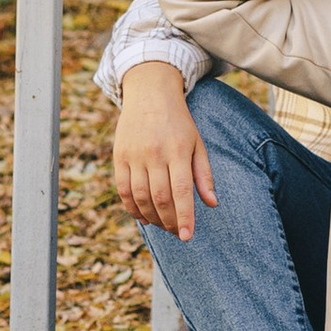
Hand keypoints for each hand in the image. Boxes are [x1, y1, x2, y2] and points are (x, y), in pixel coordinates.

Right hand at [114, 64, 217, 237]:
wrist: (149, 93)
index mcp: (177, 150)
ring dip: (152, 217)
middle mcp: (154, 153)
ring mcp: (134, 155)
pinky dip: (132, 208)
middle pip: (160, 198)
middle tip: (177, 232)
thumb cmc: (179, 123)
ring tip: (163, 225)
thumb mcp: (196, 144)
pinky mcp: (119, 156)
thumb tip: (212, 204)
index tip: (187, 236)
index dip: (184, 216)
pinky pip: (123, 189)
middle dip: (169, 221)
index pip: (182, 190)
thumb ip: (204, 174)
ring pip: (140, 197)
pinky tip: (143, 218)